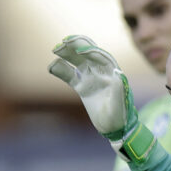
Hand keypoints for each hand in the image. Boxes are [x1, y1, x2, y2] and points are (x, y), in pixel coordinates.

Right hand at [49, 35, 152, 158]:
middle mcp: (102, 73)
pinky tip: (51, 67)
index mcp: (113, 74)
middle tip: (65, 41)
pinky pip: (70, 75)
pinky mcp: (83, 87)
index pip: (102, 58)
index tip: (81, 50)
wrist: (115, 128)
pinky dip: (61, 70)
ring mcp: (91, 78)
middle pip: (89, 54)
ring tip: (56, 49)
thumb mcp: (120, 106)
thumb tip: (118, 73)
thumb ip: (119, 90)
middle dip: (78, 46)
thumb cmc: (120, 118)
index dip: (92, 52)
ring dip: (68, 54)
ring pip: (78, 61)